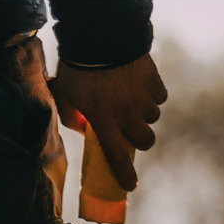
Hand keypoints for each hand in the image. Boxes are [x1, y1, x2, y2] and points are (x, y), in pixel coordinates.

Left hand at [49, 54, 166, 191]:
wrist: (102, 38)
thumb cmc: (77, 69)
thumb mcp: (64, 96)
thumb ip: (72, 118)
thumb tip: (84, 129)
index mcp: (104, 122)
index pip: (117, 156)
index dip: (124, 174)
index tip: (131, 185)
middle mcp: (127, 115)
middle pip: (144, 141)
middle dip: (139, 140)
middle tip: (129, 131)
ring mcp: (143, 99)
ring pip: (152, 117)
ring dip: (143, 115)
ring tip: (130, 101)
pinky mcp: (155, 82)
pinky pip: (159, 96)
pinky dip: (152, 95)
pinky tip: (139, 86)